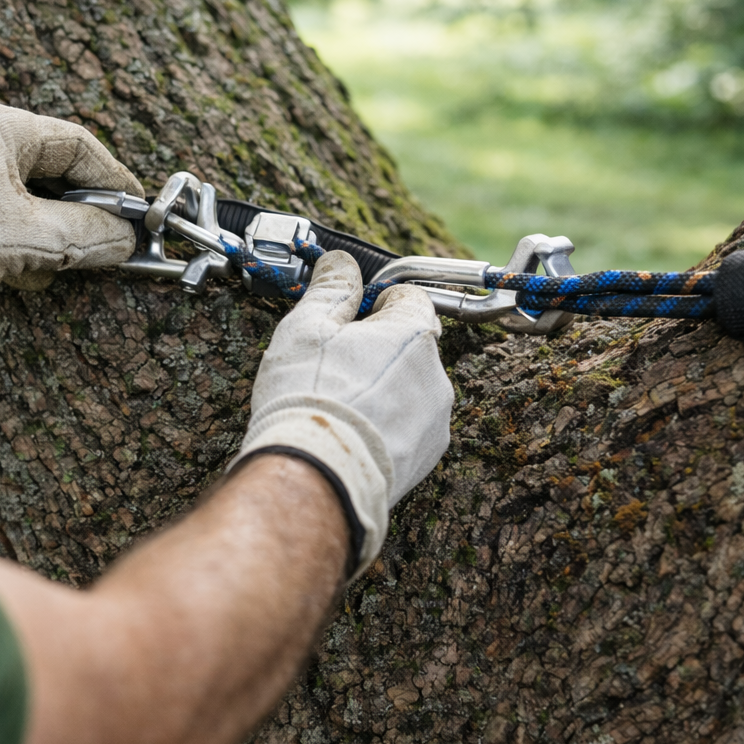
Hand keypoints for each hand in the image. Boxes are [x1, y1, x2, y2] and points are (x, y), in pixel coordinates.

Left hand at [0, 103, 141, 323]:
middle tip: (94, 249)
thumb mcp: (28, 237)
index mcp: (0, 127)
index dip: (114, 181)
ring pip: (13, 197)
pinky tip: (5, 272)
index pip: (78, 145)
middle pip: (46, 172)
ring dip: (38, 235)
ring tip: (44, 272)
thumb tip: (122, 239)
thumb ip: (85, 236)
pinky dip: (4, 239)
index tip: (135, 214)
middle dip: (74, 216)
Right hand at [233, 250, 452, 578]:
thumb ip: (330, 289)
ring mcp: (435, 421)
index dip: (374, 302)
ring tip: (337, 405)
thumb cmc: (310, 398)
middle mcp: (436, 375)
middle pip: (410, 344)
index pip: (408, 296)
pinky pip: (408, 427)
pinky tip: (349, 434)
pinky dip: (385, 426)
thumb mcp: (306, 328)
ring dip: (382, 389)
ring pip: (410, 388)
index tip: (346, 319)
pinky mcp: (425, 458)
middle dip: (377, 348)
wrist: (316, 479)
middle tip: (333, 364)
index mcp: (413, 334)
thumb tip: (341, 263)